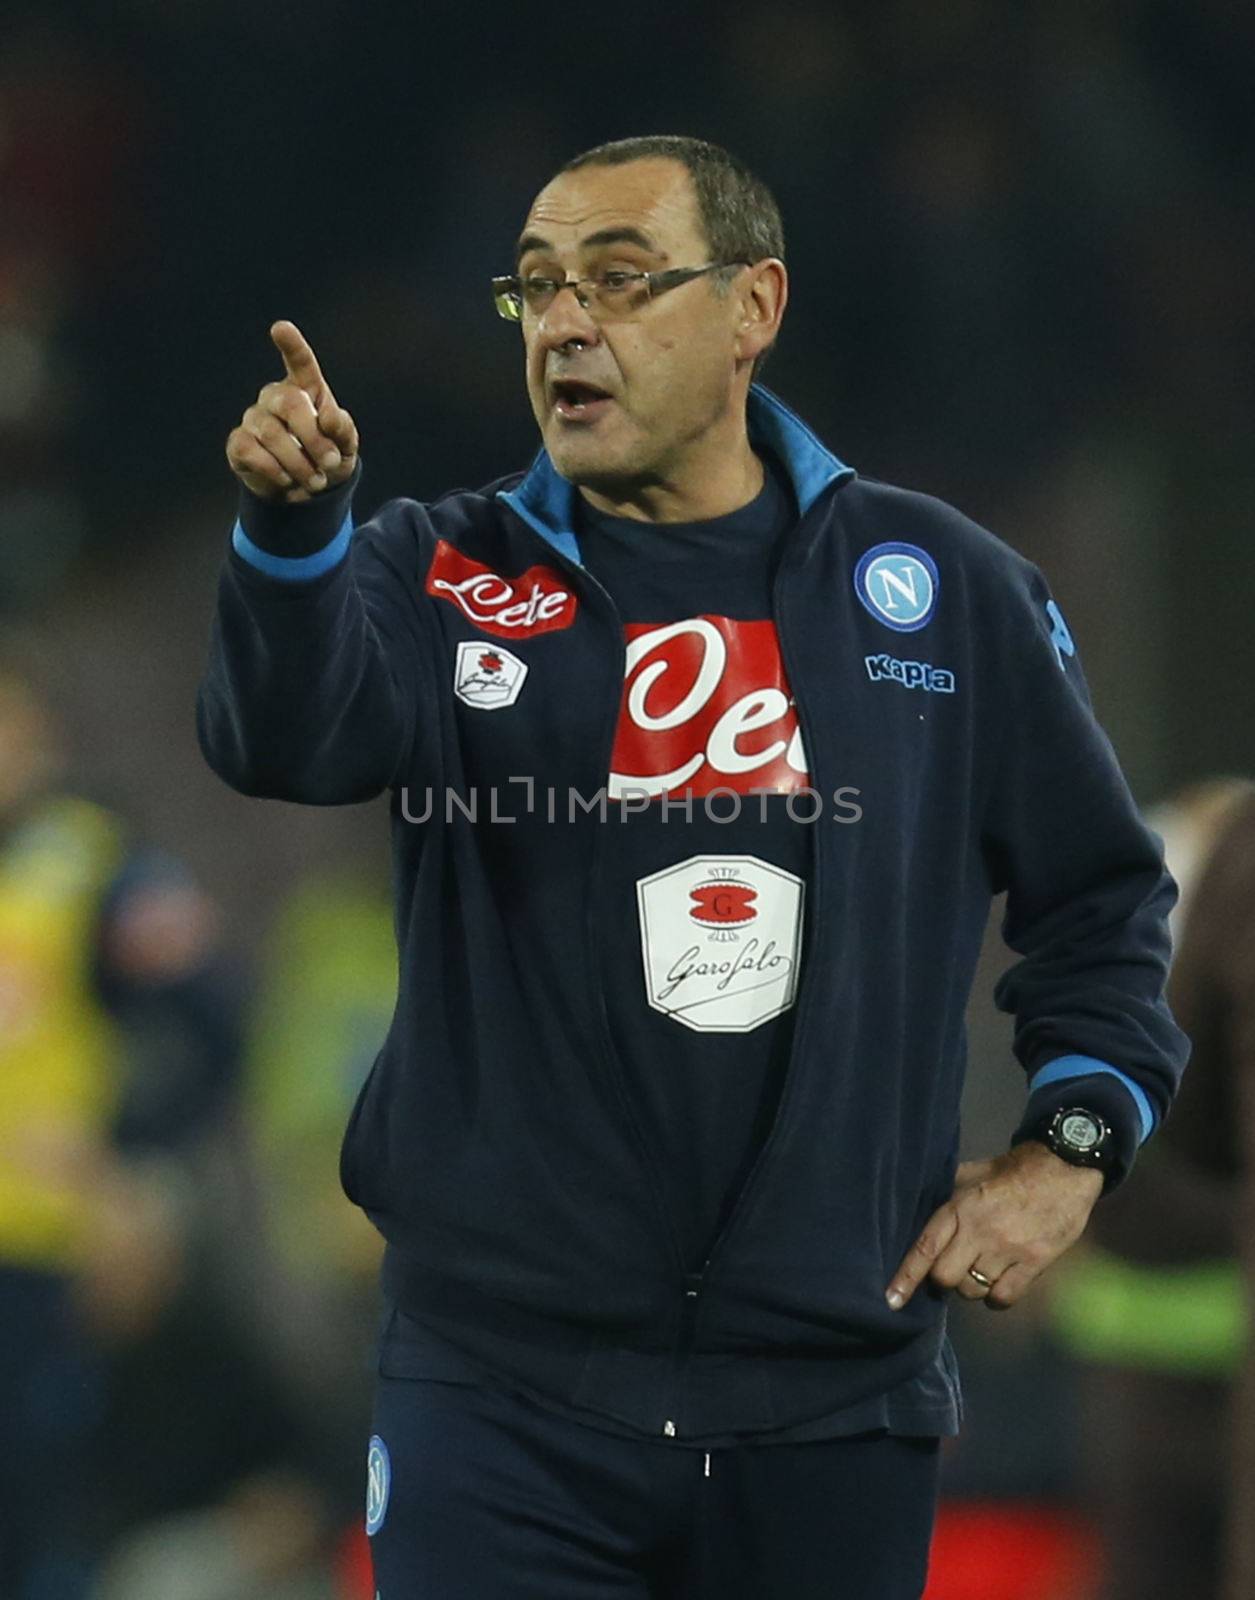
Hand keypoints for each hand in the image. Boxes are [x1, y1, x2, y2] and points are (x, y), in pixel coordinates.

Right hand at [226, 321, 358, 502]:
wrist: (309, 492)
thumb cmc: (329, 457)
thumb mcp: (345, 445)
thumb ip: (342, 429)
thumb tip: (328, 418)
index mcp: (305, 390)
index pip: (300, 363)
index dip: (291, 346)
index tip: (280, 328)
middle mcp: (275, 398)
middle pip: (289, 403)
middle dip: (314, 437)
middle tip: (331, 463)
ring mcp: (254, 419)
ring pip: (272, 433)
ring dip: (299, 463)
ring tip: (316, 481)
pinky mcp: (239, 444)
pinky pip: (253, 453)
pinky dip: (276, 471)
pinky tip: (287, 480)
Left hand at [885, 1140, 1103, 1311]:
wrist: (1062, 1169)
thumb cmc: (1011, 1171)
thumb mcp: (971, 1174)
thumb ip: (947, 1194)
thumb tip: (920, 1209)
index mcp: (961, 1207)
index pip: (926, 1248)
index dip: (906, 1277)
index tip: (891, 1300)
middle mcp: (980, 1232)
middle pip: (946, 1278)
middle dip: (943, 1279)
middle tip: (951, 1270)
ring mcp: (1008, 1250)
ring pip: (973, 1290)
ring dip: (971, 1287)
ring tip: (978, 1271)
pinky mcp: (1034, 1263)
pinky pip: (1004, 1297)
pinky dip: (996, 1297)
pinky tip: (998, 1284)